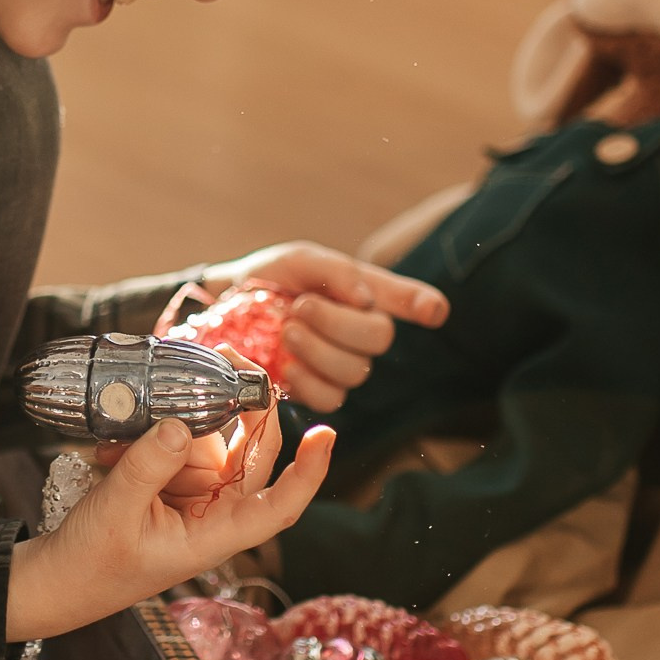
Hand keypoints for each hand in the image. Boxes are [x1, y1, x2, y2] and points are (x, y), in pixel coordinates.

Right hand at [7, 403, 333, 642]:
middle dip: (246, 407)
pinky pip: (176, 444)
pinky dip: (152, 435)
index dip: (307, 474)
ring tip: (126, 438)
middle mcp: (212, 514)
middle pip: (250, 455)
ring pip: (210, 442)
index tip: (327, 434)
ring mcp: (192, 496)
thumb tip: (182, 426)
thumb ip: (147, 468)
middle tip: (228, 357)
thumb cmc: (89, 565)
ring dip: (178, 425)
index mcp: (212, 536)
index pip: (276, 507)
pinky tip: (112, 450)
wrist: (56, 581)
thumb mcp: (113, 513)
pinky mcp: (168, 483)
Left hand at [193, 240, 447, 413]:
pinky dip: (308, 382)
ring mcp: (342, 364)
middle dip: (337, 324)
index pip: (407, 299)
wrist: (227, 305)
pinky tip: (287, 367)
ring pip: (354, 372)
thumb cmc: (271, 277)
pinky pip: (331, 399)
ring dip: (317, 351)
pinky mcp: (318, 392)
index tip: (432, 311)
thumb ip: (336, 272)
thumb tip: (365, 301)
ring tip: (287, 331)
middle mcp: (361, 331)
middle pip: (379, 339)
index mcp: (364, 293)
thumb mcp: (299, 260)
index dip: (422, 305)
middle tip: (301, 308)